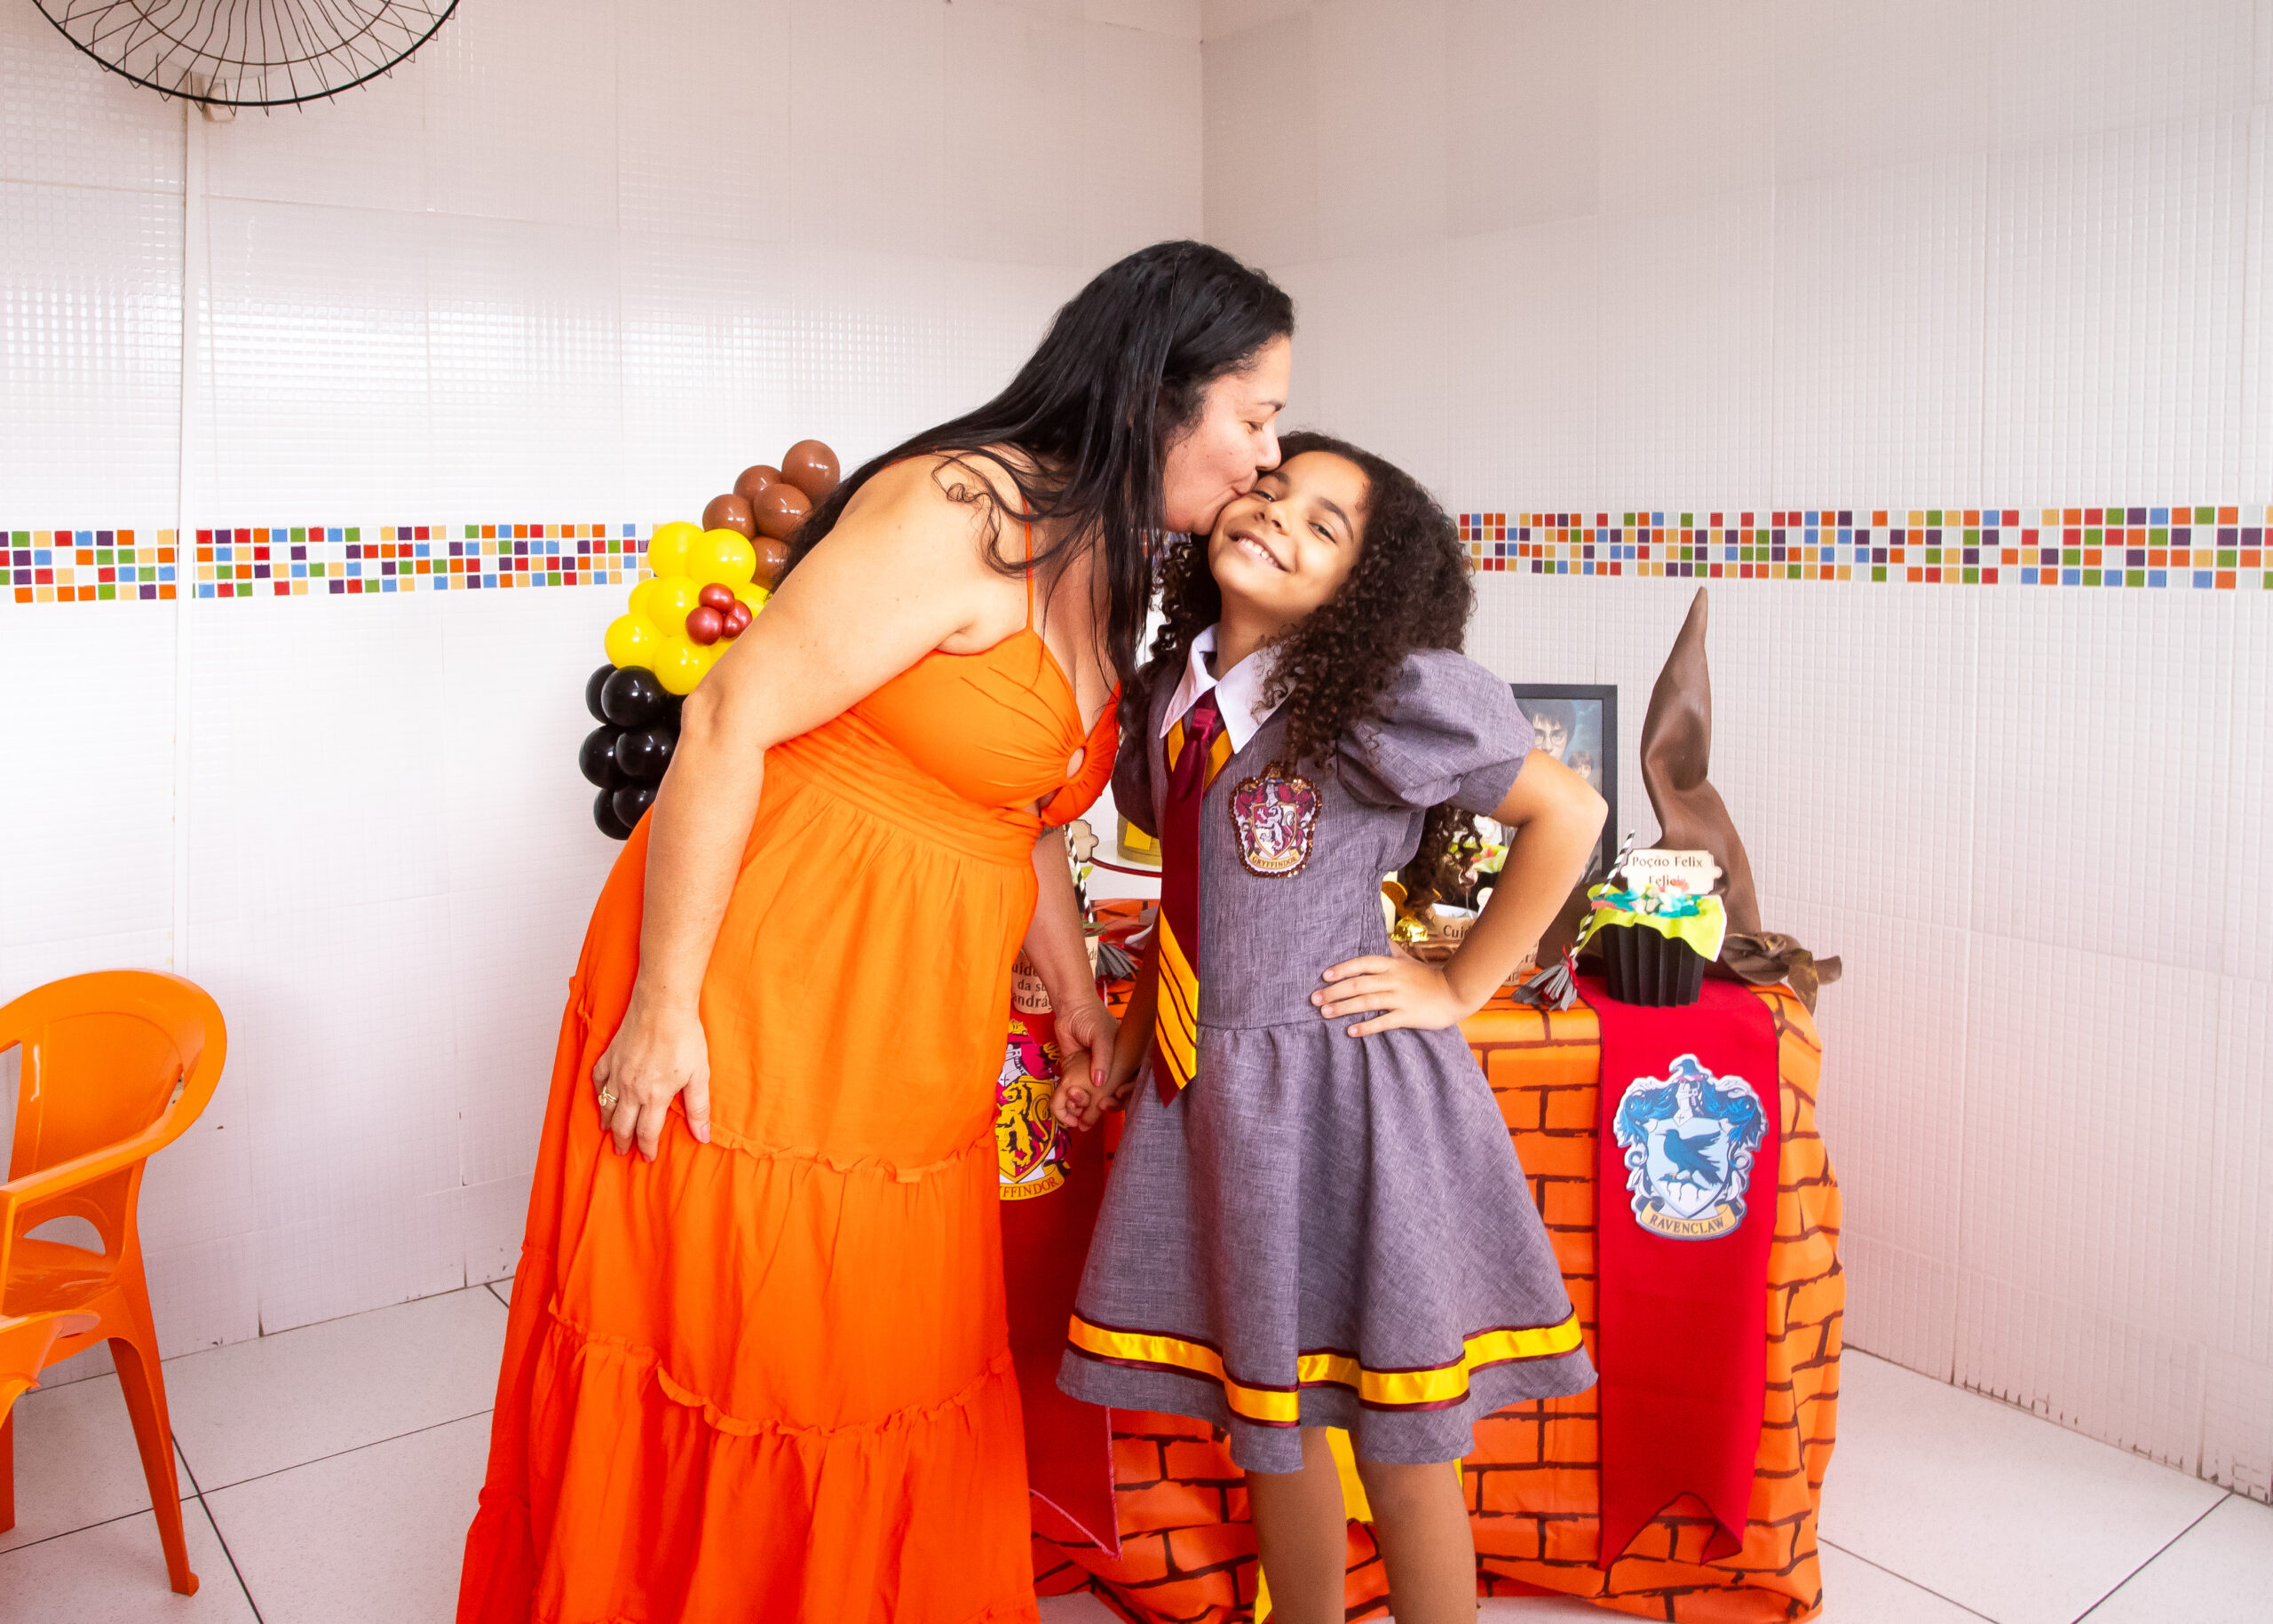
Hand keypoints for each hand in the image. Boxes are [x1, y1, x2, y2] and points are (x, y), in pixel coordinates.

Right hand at [589, 989, 711, 1161]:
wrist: (663, 1005)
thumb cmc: (683, 1037)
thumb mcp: (699, 1075)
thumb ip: (698, 1108)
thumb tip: (703, 1136)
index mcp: (655, 1096)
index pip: (647, 1132)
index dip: (647, 1148)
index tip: (648, 1157)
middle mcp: (631, 1089)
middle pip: (623, 1125)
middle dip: (623, 1142)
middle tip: (623, 1152)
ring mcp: (617, 1073)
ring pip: (606, 1106)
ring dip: (608, 1123)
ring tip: (610, 1132)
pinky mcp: (609, 1056)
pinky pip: (598, 1080)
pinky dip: (598, 1093)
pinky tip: (601, 1098)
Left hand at [1049, 998, 1124, 1132]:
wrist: (1069, 1008)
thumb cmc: (1091, 1017)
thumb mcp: (1101, 1036)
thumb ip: (1102, 1058)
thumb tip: (1099, 1083)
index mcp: (1125, 1059)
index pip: (1133, 1081)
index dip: (1129, 1091)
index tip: (1119, 1093)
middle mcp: (1112, 1068)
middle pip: (1116, 1093)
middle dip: (1111, 1103)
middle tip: (1102, 1105)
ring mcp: (1094, 1072)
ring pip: (1097, 1096)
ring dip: (1092, 1106)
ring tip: (1088, 1107)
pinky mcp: (1077, 1073)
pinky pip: (1079, 1091)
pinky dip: (1077, 1101)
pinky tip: (1074, 1107)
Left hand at [1312, 954, 1475, 1036]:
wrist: (1456, 992)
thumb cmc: (1429, 978)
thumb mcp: (1408, 962)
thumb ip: (1391, 953)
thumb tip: (1378, 941)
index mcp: (1392, 965)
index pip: (1361, 963)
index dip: (1342, 969)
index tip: (1323, 976)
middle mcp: (1393, 979)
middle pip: (1358, 984)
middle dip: (1334, 991)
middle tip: (1314, 999)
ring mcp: (1401, 998)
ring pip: (1366, 1002)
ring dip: (1343, 1008)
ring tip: (1325, 1013)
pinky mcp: (1408, 1016)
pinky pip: (1383, 1022)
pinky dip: (1366, 1027)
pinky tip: (1350, 1031)